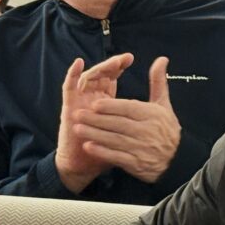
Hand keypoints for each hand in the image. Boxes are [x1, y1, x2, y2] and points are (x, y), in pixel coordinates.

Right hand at [55, 53, 133, 193]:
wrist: (85, 165)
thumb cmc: (107, 150)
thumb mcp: (129, 134)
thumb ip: (139, 119)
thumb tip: (156, 110)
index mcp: (105, 104)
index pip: (111, 79)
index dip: (119, 68)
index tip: (129, 59)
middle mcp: (91, 100)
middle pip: (101, 77)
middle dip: (112, 66)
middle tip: (123, 58)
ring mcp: (80, 103)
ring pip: (88, 79)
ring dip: (99, 69)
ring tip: (111, 62)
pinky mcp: (69, 107)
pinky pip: (69, 87)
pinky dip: (72, 74)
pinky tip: (78, 63)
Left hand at [72, 56, 181, 183]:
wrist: (178, 159)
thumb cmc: (166, 129)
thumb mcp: (164, 105)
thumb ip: (158, 82)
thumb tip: (161, 59)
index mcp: (153, 115)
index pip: (129, 109)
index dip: (111, 107)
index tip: (94, 103)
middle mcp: (147, 131)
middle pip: (118, 124)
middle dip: (96, 120)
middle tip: (78, 114)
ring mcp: (142, 149)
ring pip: (114, 140)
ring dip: (94, 135)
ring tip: (77, 129)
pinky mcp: (137, 164)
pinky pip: (117, 157)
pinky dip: (102, 152)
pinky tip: (88, 146)